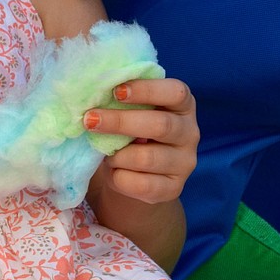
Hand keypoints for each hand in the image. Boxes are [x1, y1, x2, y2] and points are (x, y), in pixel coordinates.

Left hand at [83, 78, 198, 204]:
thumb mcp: (129, 111)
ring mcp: (184, 162)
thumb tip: (92, 96)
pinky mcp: (173, 189)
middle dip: (120, 122)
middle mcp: (189, 132)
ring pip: (147, 158)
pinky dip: (119, 177)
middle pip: (160, 125)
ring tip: (105, 153)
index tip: (116, 91)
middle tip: (89, 120)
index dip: (147, 90)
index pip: (175, 92)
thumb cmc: (129, 131)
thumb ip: (120, 102)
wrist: (133, 173)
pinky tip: (114, 172)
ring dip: (117, 155)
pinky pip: (141, 185)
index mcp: (182, 105)